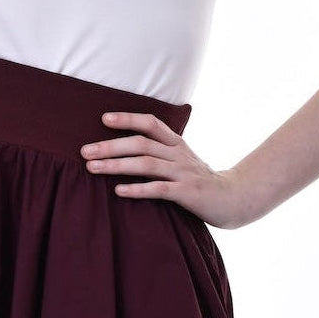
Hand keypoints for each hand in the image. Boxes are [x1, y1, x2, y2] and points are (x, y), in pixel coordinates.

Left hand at [80, 111, 244, 229]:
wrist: (234, 199)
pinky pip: (159, 189)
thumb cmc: (199, 179)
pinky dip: (137, 189)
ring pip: (146, 164)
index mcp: (176, 143)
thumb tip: (123, 146)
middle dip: (110, 146)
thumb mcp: (181, 159)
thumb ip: (159, 151)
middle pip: (141, 144)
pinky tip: (118, 191)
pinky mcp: (188, 193)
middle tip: (84, 151)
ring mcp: (183, 173)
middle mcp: (178, 154)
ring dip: (116, 165)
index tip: (103, 119)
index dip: (128, 118)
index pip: (150, 123)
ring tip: (92, 168)